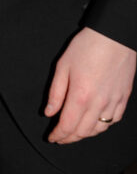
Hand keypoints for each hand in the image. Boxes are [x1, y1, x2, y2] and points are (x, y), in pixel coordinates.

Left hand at [45, 27, 135, 142]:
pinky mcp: (124, 97)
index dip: (58, 135)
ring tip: (75, 132)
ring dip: (85, 134)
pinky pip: (114, 120)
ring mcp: (113, 101)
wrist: (114, 36)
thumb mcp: (62, 67)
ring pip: (99, 129)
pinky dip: (103, 126)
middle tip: (61, 138)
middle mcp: (98, 103)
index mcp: (80, 96)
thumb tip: (49, 112)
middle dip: (69, 138)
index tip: (52, 137)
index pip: (67, 126)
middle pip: (82, 132)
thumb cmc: (88, 47)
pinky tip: (95, 123)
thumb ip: (55, 93)